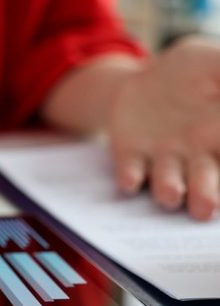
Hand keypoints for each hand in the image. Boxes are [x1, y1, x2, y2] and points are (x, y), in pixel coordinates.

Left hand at [109, 37, 219, 219]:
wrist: (147, 77)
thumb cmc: (196, 71)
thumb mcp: (216, 62)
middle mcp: (197, 155)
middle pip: (205, 181)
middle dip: (205, 196)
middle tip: (206, 209)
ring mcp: (163, 157)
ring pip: (168, 181)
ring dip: (169, 190)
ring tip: (171, 195)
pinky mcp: (130, 154)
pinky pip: (130, 170)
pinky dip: (130, 177)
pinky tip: (130, 181)